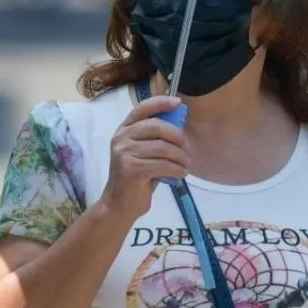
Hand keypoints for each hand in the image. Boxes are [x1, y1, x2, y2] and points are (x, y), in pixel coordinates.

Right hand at [99, 95, 189, 220]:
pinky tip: (181, 173)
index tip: (178, 103)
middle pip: (156, 126)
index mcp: (124, 130)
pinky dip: (177, 169)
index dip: (161, 103)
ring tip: (186, 164)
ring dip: (180, 156)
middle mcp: (121, 138)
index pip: (142, 108)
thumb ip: (155, 138)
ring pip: (162, 147)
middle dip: (177, 136)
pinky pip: (163, 164)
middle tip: (187, 149)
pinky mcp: (132, 169)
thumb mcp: (143, 153)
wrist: (119, 205)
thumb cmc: (136, 177)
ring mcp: (124, 153)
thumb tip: (179, 126)